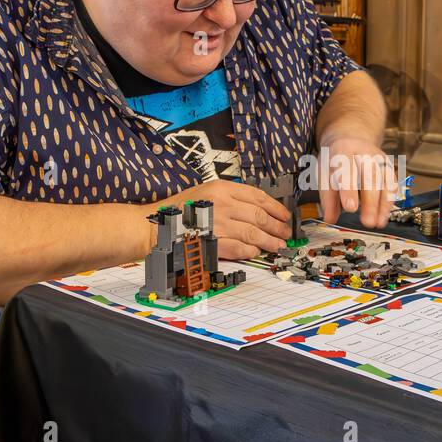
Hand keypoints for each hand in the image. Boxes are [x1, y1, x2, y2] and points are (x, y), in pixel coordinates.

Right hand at [149, 179, 290, 259]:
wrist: (155, 225)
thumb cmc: (180, 209)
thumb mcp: (206, 192)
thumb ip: (231, 197)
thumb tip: (258, 210)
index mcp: (221, 188)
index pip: (258, 196)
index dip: (276, 207)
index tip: (285, 216)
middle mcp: (221, 204)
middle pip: (259, 216)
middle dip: (277, 227)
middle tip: (285, 233)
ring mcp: (216, 224)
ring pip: (252, 233)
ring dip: (269, 241)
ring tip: (279, 246)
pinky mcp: (211, 242)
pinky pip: (238, 248)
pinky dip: (250, 250)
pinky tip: (257, 252)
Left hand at [318, 135, 395, 227]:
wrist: (350, 139)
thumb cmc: (334, 162)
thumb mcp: (323, 174)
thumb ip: (327, 197)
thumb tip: (330, 220)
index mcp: (342, 151)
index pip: (346, 170)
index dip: (349, 189)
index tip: (350, 208)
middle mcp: (364, 152)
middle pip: (370, 177)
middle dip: (370, 202)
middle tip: (367, 223)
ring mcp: (379, 159)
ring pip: (384, 182)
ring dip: (383, 205)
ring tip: (378, 224)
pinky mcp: (389, 166)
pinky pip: (392, 184)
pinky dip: (389, 202)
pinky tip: (384, 217)